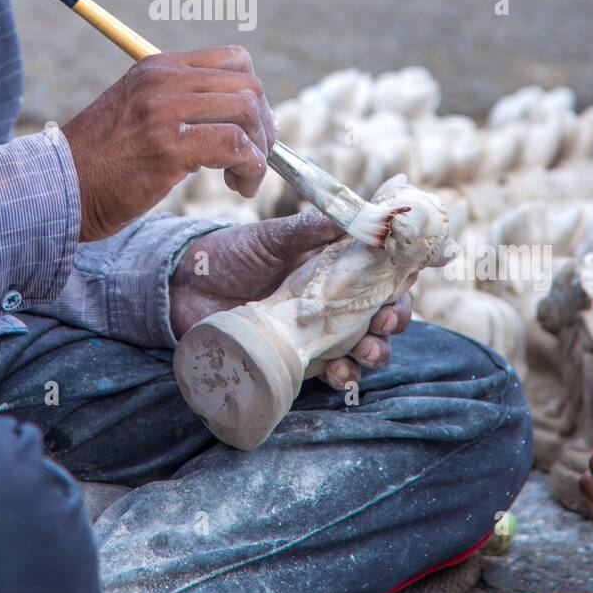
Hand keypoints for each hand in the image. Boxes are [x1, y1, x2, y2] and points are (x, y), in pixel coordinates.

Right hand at [62, 46, 275, 240]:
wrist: (58, 188)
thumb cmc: (101, 161)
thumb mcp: (138, 112)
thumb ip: (179, 103)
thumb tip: (241, 116)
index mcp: (158, 67)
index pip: (235, 60)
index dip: (254, 95)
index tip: (250, 129)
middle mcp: (162, 81)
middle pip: (248, 86)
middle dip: (264, 127)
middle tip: (255, 158)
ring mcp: (163, 112)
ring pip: (246, 112)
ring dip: (259, 151)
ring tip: (243, 178)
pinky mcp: (167, 148)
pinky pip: (234, 146)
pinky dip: (250, 168)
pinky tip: (236, 185)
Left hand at [169, 208, 411, 386]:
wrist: (186, 288)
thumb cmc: (231, 255)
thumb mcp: (269, 237)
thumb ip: (306, 229)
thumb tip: (344, 217)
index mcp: (333, 263)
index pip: (381, 269)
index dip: (400, 275)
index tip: (405, 279)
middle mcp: (333, 297)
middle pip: (381, 311)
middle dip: (394, 319)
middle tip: (386, 320)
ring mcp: (318, 330)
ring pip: (364, 344)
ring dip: (375, 351)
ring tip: (366, 352)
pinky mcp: (299, 356)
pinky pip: (333, 370)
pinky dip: (343, 375)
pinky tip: (341, 373)